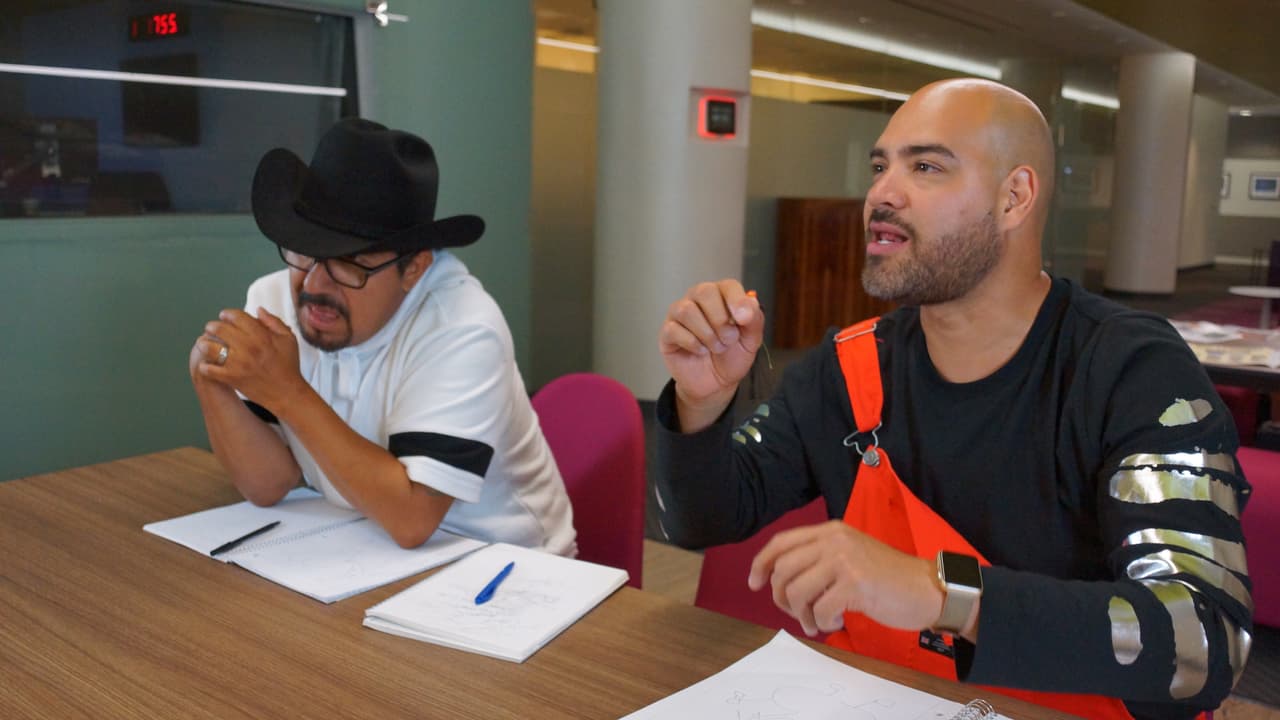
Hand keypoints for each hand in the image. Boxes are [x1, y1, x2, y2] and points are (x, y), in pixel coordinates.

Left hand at [194, 308, 305, 411]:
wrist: (287, 393)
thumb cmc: (288, 365)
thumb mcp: (288, 339)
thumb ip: (273, 322)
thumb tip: (258, 309)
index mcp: (261, 335)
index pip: (236, 316)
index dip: (227, 314)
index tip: (224, 316)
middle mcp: (248, 347)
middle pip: (219, 329)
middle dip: (212, 326)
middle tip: (211, 328)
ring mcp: (238, 363)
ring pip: (209, 347)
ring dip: (204, 343)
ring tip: (204, 344)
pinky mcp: (231, 378)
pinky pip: (209, 369)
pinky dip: (205, 366)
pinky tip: (207, 364)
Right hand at [659, 280, 763, 424]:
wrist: (716, 383)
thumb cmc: (732, 356)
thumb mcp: (751, 341)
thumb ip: (754, 319)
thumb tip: (750, 302)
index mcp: (721, 295)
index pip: (728, 286)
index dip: (736, 300)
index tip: (743, 320)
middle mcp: (698, 299)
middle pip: (704, 292)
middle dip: (720, 319)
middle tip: (729, 339)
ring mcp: (679, 314)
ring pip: (687, 310)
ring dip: (706, 334)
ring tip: (716, 348)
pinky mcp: (667, 332)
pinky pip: (674, 329)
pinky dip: (692, 343)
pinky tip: (700, 351)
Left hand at [748, 521, 943, 636]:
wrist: (927, 588)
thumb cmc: (888, 578)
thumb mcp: (850, 555)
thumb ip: (819, 559)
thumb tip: (780, 581)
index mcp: (830, 530)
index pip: (781, 542)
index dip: (761, 563)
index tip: (754, 583)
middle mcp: (834, 540)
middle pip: (783, 569)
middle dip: (781, 597)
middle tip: (795, 613)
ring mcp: (844, 560)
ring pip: (797, 591)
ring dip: (801, 615)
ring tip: (816, 623)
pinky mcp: (855, 584)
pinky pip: (819, 609)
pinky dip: (822, 622)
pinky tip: (836, 622)